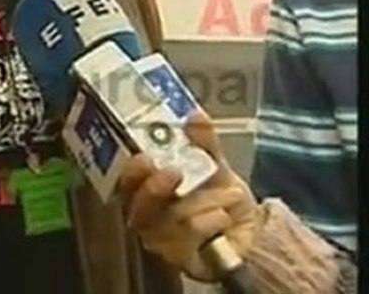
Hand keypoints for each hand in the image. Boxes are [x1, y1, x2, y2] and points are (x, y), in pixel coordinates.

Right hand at [118, 111, 261, 281]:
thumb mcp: (214, 164)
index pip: (126, 182)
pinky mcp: (180, 259)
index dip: (131, 172)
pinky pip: (191, 238)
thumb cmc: (219, 197)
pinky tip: (224, 217)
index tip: (145, 157)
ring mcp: (161, 240)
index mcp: (145, 190)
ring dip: (205, 201)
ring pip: (172, 218)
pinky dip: (212, 221)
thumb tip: (196, 116)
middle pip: (139, 206)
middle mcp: (146, 217)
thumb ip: (204, 142)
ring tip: (228, 195)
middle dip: (156, 188)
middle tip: (176, 172)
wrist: (249, 232)